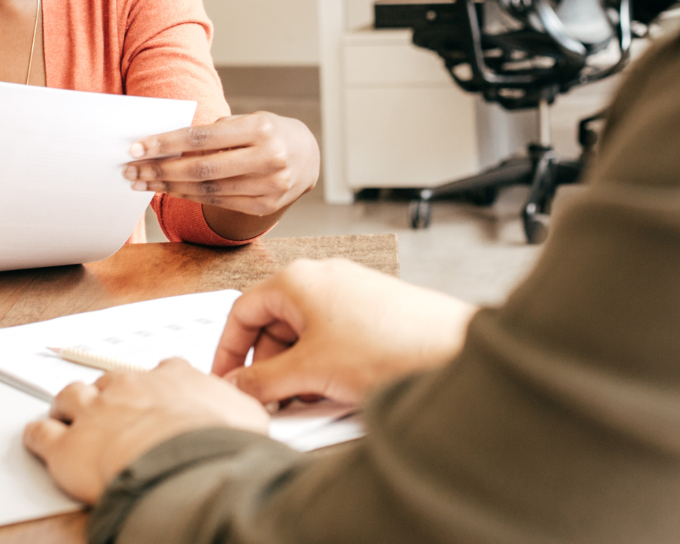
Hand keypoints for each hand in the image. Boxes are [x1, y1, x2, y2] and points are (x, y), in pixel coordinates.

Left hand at [23, 359, 269, 504]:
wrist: (181, 461)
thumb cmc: (214, 441)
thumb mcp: (248, 418)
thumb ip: (244, 410)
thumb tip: (255, 415)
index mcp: (173, 377)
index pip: (162, 371)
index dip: (156, 386)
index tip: (157, 394)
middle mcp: (129, 386)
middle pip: (110, 380)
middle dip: (108, 393)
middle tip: (109, 408)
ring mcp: (95, 411)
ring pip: (70, 396)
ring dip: (67, 405)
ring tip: (66, 412)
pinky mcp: (66, 445)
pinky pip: (41, 433)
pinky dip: (37, 434)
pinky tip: (37, 437)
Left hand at [125, 112, 318, 218]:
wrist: (309, 157)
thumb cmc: (270, 132)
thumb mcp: (249, 119)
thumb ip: (214, 132)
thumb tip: (166, 145)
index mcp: (261, 129)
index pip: (202, 138)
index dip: (166, 144)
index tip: (137, 147)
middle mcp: (267, 158)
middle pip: (200, 168)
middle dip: (160, 169)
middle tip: (131, 169)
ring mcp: (268, 186)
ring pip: (206, 189)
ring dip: (168, 186)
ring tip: (143, 182)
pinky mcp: (265, 206)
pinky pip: (218, 202)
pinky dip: (190, 196)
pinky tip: (169, 190)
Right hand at [212, 258, 475, 405]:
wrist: (454, 350)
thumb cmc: (389, 346)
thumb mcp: (309, 371)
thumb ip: (261, 380)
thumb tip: (236, 386)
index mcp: (298, 279)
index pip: (242, 310)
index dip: (227, 350)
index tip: (225, 380)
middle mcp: (324, 279)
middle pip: (273, 323)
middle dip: (266, 365)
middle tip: (267, 400)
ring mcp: (351, 294)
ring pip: (304, 334)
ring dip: (296, 369)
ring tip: (306, 400)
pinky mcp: (374, 313)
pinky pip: (332, 338)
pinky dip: (323, 365)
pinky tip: (334, 392)